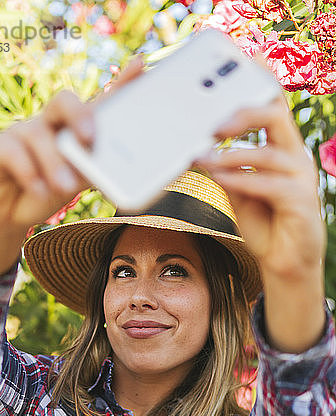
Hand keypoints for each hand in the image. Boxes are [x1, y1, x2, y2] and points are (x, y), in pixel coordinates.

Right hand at [0, 54, 144, 234]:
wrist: (11, 215)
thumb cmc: (49, 193)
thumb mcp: (77, 183)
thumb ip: (95, 173)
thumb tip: (118, 174)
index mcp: (74, 130)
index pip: (98, 102)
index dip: (120, 83)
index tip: (140, 65)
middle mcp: (50, 124)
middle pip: (64, 101)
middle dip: (79, 115)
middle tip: (89, 139)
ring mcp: (23, 132)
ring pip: (39, 134)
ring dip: (54, 162)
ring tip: (64, 187)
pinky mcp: (0, 148)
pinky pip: (14, 152)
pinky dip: (29, 173)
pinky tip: (39, 190)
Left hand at [191, 94, 326, 283]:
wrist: (283, 263)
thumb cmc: (265, 223)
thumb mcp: (239, 190)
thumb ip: (227, 168)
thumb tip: (201, 150)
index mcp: (282, 149)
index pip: (273, 108)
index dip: (259, 83)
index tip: (238, 66)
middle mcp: (295, 158)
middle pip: (275, 117)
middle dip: (242, 114)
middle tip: (212, 123)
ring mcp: (301, 178)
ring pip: (269, 152)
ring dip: (232, 154)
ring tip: (204, 158)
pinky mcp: (300, 201)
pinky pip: (269, 183)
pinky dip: (242, 179)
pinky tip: (220, 178)